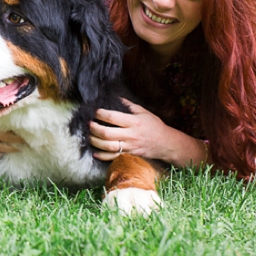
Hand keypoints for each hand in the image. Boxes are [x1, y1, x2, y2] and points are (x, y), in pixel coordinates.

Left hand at [89, 99, 205, 166]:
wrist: (166, 144)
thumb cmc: (155, 126)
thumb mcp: (144, 112)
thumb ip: (129, 105)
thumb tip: (117, 97)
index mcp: (133, 122)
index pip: (113, 117)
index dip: (101, 114)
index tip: (95, 111)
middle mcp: (130, 135)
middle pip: (107, 133)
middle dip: (94, 128)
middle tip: (89, 124)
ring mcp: (130, 147)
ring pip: (108, 146)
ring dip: (95, 141)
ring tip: (89, 136)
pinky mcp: (130, 155)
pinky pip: (113, 158)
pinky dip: (102, 156)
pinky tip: (95, 153)